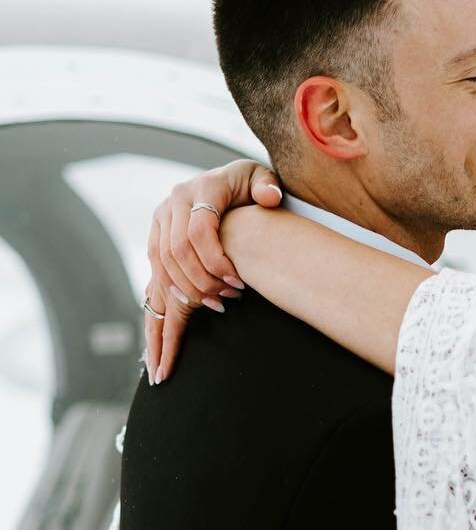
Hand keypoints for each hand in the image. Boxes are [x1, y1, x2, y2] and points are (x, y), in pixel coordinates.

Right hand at [141, 159, 282, 382]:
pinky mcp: (156, 249)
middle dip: (201, 284)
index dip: (217, 260)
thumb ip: (267, 185)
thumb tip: (269, 197)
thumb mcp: (262, 178)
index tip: (240, 284)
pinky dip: (161, 314)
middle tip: (227, 304)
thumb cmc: (249, 186)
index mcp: (198, 191)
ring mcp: (160, 229)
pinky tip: (163, 351)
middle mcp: (171, 208)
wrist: (227, 184)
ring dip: (183, 299)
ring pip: (159, 272)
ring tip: (211, 311)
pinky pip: (153, 284)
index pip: (199, 231)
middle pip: (176, 254)